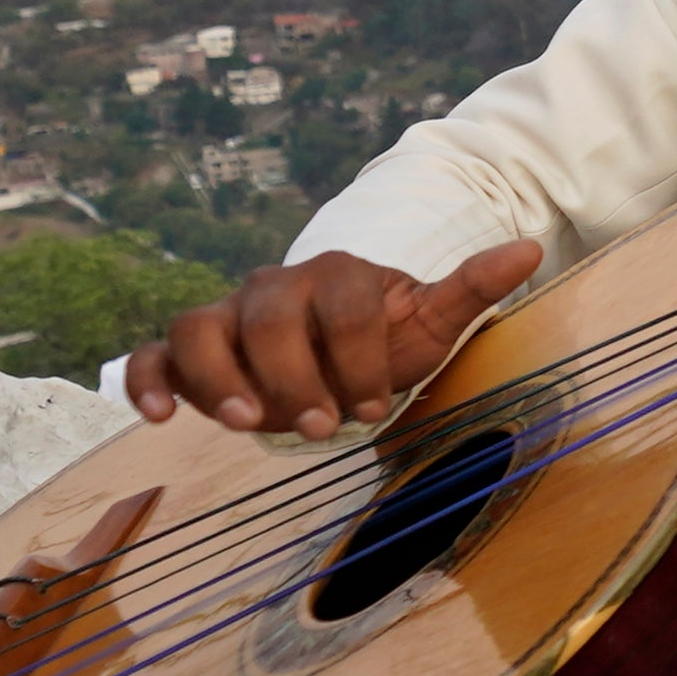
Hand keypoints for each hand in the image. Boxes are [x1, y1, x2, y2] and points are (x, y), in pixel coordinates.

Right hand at [135, 240, 544, 435]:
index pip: (344, 305)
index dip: (359, 357)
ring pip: (198, 325)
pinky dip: (147, 380)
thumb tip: (529, 249)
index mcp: (339, 274)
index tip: (374, 407)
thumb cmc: (382, 342)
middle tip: (327, 426)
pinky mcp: (187, 351)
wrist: (330, 350)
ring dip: (220, 375)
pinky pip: (151, 354)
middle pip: (269, 315)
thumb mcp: (430, 321)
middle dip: (296, 373)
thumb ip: (471, 288)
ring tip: (251, 423)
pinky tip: (160, 418)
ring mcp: (225, 314)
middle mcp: (274, 286)